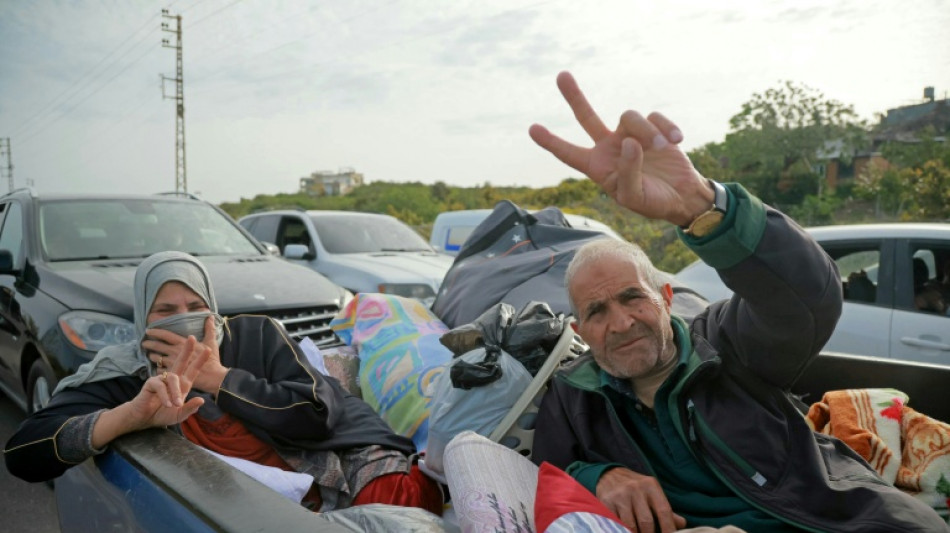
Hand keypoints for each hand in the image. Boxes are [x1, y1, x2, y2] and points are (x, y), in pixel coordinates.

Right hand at [92, 336, 210, 447]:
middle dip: (187, 350)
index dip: (200, 361)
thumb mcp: (179, 414)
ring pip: (173, 379)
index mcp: (182, 385)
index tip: (208, 349)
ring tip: (176, 404)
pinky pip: (160, 386)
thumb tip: (202, 399)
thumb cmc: (162, 414)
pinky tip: (167, 404)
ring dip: (176, 392)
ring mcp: (161, 380)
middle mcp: (173, 379)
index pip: (193, 370)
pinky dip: (165, 396)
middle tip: (192, 338)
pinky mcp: (151, 383)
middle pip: (181, 361)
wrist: (145, 419)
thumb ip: (190, 408)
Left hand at [142, 316, 227, 393]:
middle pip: (157, 346)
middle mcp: (174, 352)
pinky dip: (158, 369)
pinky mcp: (171, 375)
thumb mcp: (211, 342)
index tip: (148, 330)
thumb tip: (210, 316)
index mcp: (182, 343)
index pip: (165, 335)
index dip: (155, 332)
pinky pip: (159, 371)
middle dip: (149, 344)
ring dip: (152, 356)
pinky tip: (158, 368)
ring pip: (156, 358)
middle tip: (144, 343)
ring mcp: (172, 363)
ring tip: (151, 356)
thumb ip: (209, 329)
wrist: (213, 378)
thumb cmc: (212, 360)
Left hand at [529, 71, 712, 225]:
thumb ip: (628, 172)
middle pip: (587, 117)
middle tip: (561, 75)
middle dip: (574, 97)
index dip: (552, 142)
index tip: (532, 129)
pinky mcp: (653, 128)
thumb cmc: (652, 201)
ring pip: (629, 116)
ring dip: (647, 131)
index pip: (570, 154)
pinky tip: (677, 141)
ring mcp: (630, 135)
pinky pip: (655, 117)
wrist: (682, 196)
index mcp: (597, 167)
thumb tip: (629, 142)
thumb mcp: (634, 196)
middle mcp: (609, 147)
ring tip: (661, 147)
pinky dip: (666, 127)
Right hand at [596, 467, 685, 532]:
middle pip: (646, 522)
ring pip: (631, 525)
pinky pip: (616, 523)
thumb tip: (681, 524)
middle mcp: (636, 489)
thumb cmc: (635, 488)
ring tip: (638, 532)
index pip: (664, 511)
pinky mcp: (606, 502)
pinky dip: (622, 529)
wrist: (608, 475)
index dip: (669, 528)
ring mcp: (620, 496)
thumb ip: (664, 509)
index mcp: (651, 486)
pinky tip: (625, 529)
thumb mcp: (652, 492)